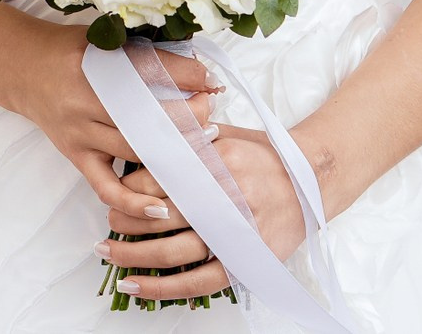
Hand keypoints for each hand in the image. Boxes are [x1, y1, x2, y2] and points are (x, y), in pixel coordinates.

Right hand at [0, 27, 214, 232]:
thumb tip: (198, 69)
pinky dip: (134, 201)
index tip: (211, 81)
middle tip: (211, 117)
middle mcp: (85, 98)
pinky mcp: (76, 155)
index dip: (187, 75)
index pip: (150, 70)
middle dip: (186, 117)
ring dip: (173, 153)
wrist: (23, 68)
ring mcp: (80, 132)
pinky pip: (106, 186)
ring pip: (134, 151)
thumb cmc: (70, 50)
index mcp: (96, 62)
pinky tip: (161, 209)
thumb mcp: (105, 40)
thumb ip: (146, 52)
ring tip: (201, 151)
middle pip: (146, 114)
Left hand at [100, 126, 310, 303]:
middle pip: (160, 213)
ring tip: (108, 252)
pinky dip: (162, 288)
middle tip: (108, 221)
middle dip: (125, 219)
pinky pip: (197, 282)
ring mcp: (236, 232)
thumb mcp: (225, 133)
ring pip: (172, 251)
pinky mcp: (245, 261)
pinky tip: (134, 286)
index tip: (114, 191)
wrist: (313, 180)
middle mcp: (226, 196)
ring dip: (132, 254)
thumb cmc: (264, 155)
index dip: (129, 187)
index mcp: (218, 159)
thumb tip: (138, 150)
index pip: (159, 176)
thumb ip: (186, 139)